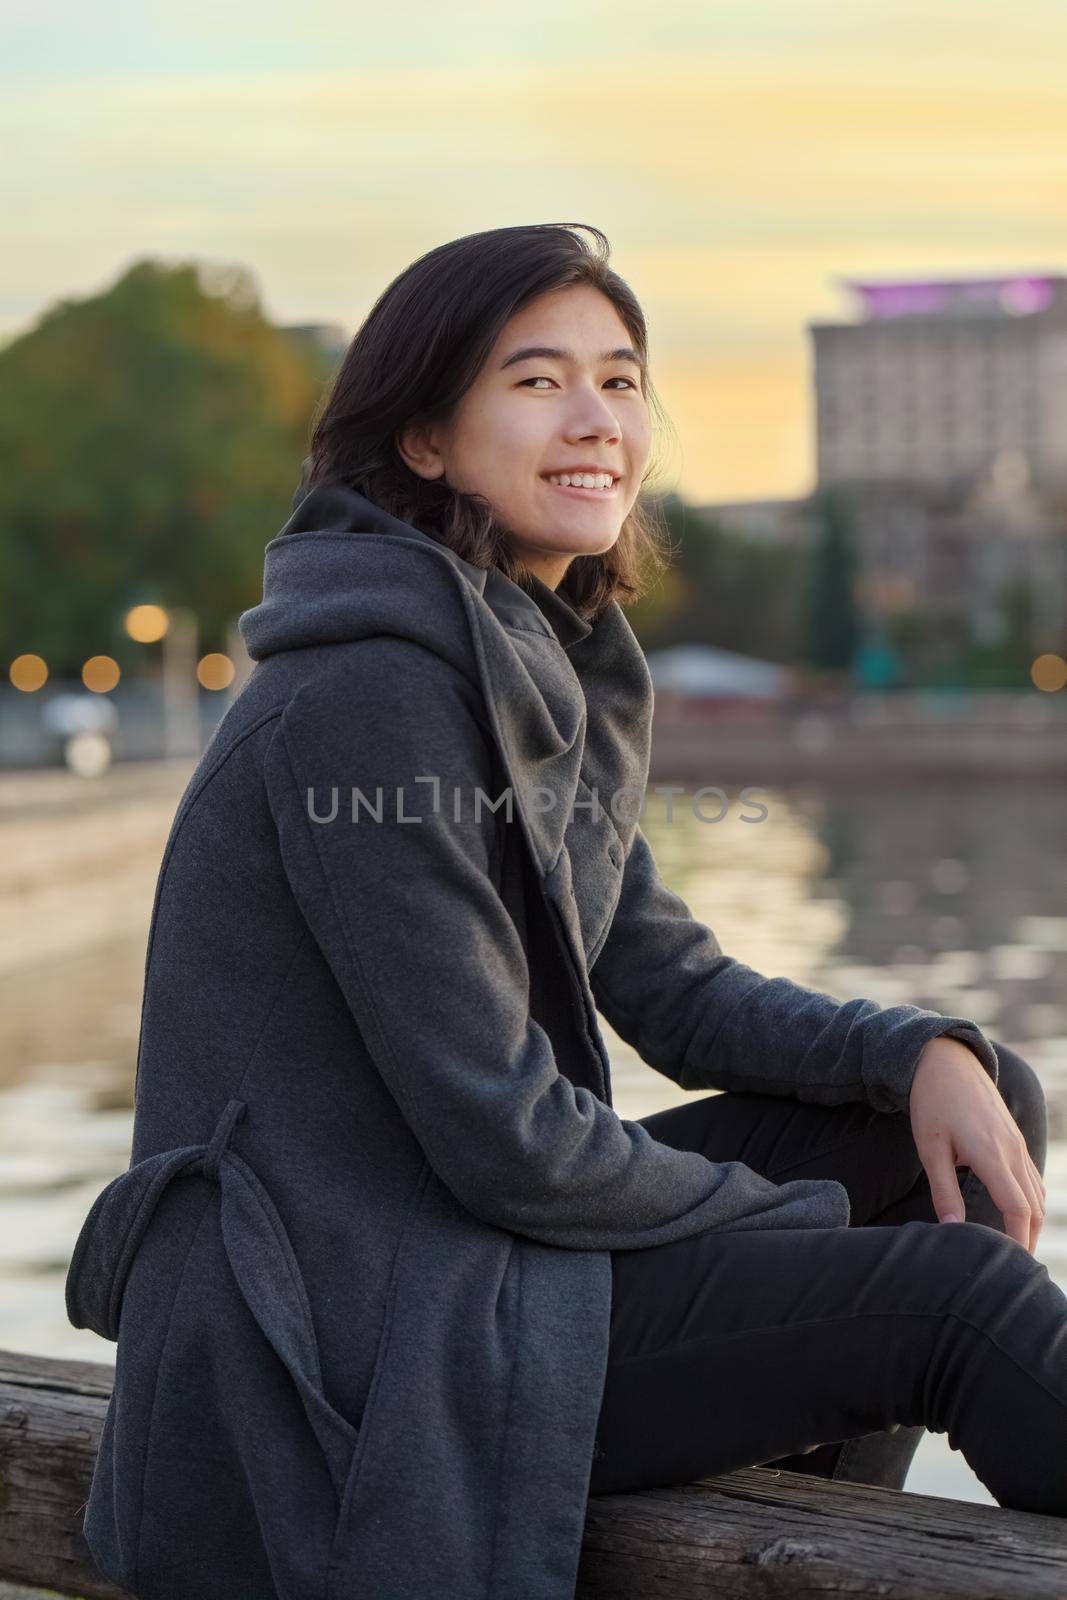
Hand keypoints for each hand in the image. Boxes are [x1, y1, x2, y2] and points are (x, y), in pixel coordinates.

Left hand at [908, 1035, 1045, 1253]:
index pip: (1017, 1210)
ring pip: (1037, 1194)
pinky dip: (1030, 1203)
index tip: (1009, 1268)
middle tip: (1014, 1271)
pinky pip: (1032, 1179)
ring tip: (1016, 1251)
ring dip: (1031, 1224)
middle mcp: (1012, 1151)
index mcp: (991, 1154)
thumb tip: (952, 1230)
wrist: (945, 1060)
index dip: (1017, 1242)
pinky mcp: (1015, 1140)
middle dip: (1027, 1241)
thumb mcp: (930, 1148)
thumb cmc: (932, 1103)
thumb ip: (943, 1190)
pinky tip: (1016, 1217)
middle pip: (1034, 1208)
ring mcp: (1017, 1144)